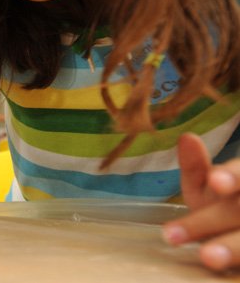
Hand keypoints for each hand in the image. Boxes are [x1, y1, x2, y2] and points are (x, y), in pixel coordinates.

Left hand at [162, 132, 239, 270]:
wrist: (238, 233)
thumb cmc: (224, 213)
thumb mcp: (208, 192)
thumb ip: (197, 170)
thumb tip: (187, 138)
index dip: (232, 177)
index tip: (216, 182)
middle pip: (238, 211)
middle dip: (208, 223)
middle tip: (174, 235)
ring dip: (232, 249)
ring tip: (208, 258)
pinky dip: (238, 266)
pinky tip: (224, 273)